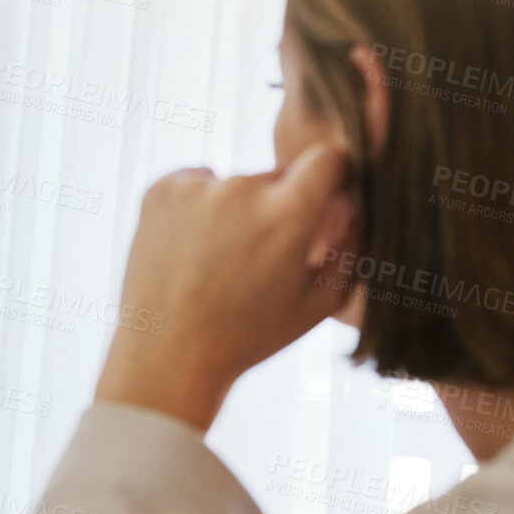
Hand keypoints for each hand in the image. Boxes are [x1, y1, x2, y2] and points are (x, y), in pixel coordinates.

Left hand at [94, 142, 355, 431]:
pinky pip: (195, 183)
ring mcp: (197, 188)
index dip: (329, 177)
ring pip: (234, 184)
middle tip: (258, 256)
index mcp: (289, 215)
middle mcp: (242, 190)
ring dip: (235, 210)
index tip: (321, 197)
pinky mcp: (160, 190)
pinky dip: (197, 206)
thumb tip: (353, 204)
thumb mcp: (319, 303)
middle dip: (277, 206)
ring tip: (217, 262)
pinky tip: (191, 249)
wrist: (169, 355)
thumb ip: (351, 247)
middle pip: (277, 177)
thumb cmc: (248, 336)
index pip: (329, 158)